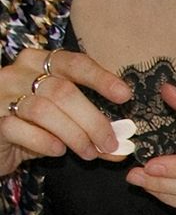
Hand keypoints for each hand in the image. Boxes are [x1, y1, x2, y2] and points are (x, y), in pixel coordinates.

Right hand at [0, 48, 130, 176]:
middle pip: (63, 91)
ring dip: (74, 135)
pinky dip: (45, 142)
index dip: (100, 78)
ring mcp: (0, 95)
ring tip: (89, 152)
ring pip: (44, 110)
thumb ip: (91, 129)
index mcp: (37, 64)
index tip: (125, 95)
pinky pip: (20, 128)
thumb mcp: (62, 123)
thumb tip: (123, 145)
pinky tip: (58, 151)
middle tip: (110, 143)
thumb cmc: (30, 128)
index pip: (73, 62)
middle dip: (93, 121)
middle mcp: (17, 73)